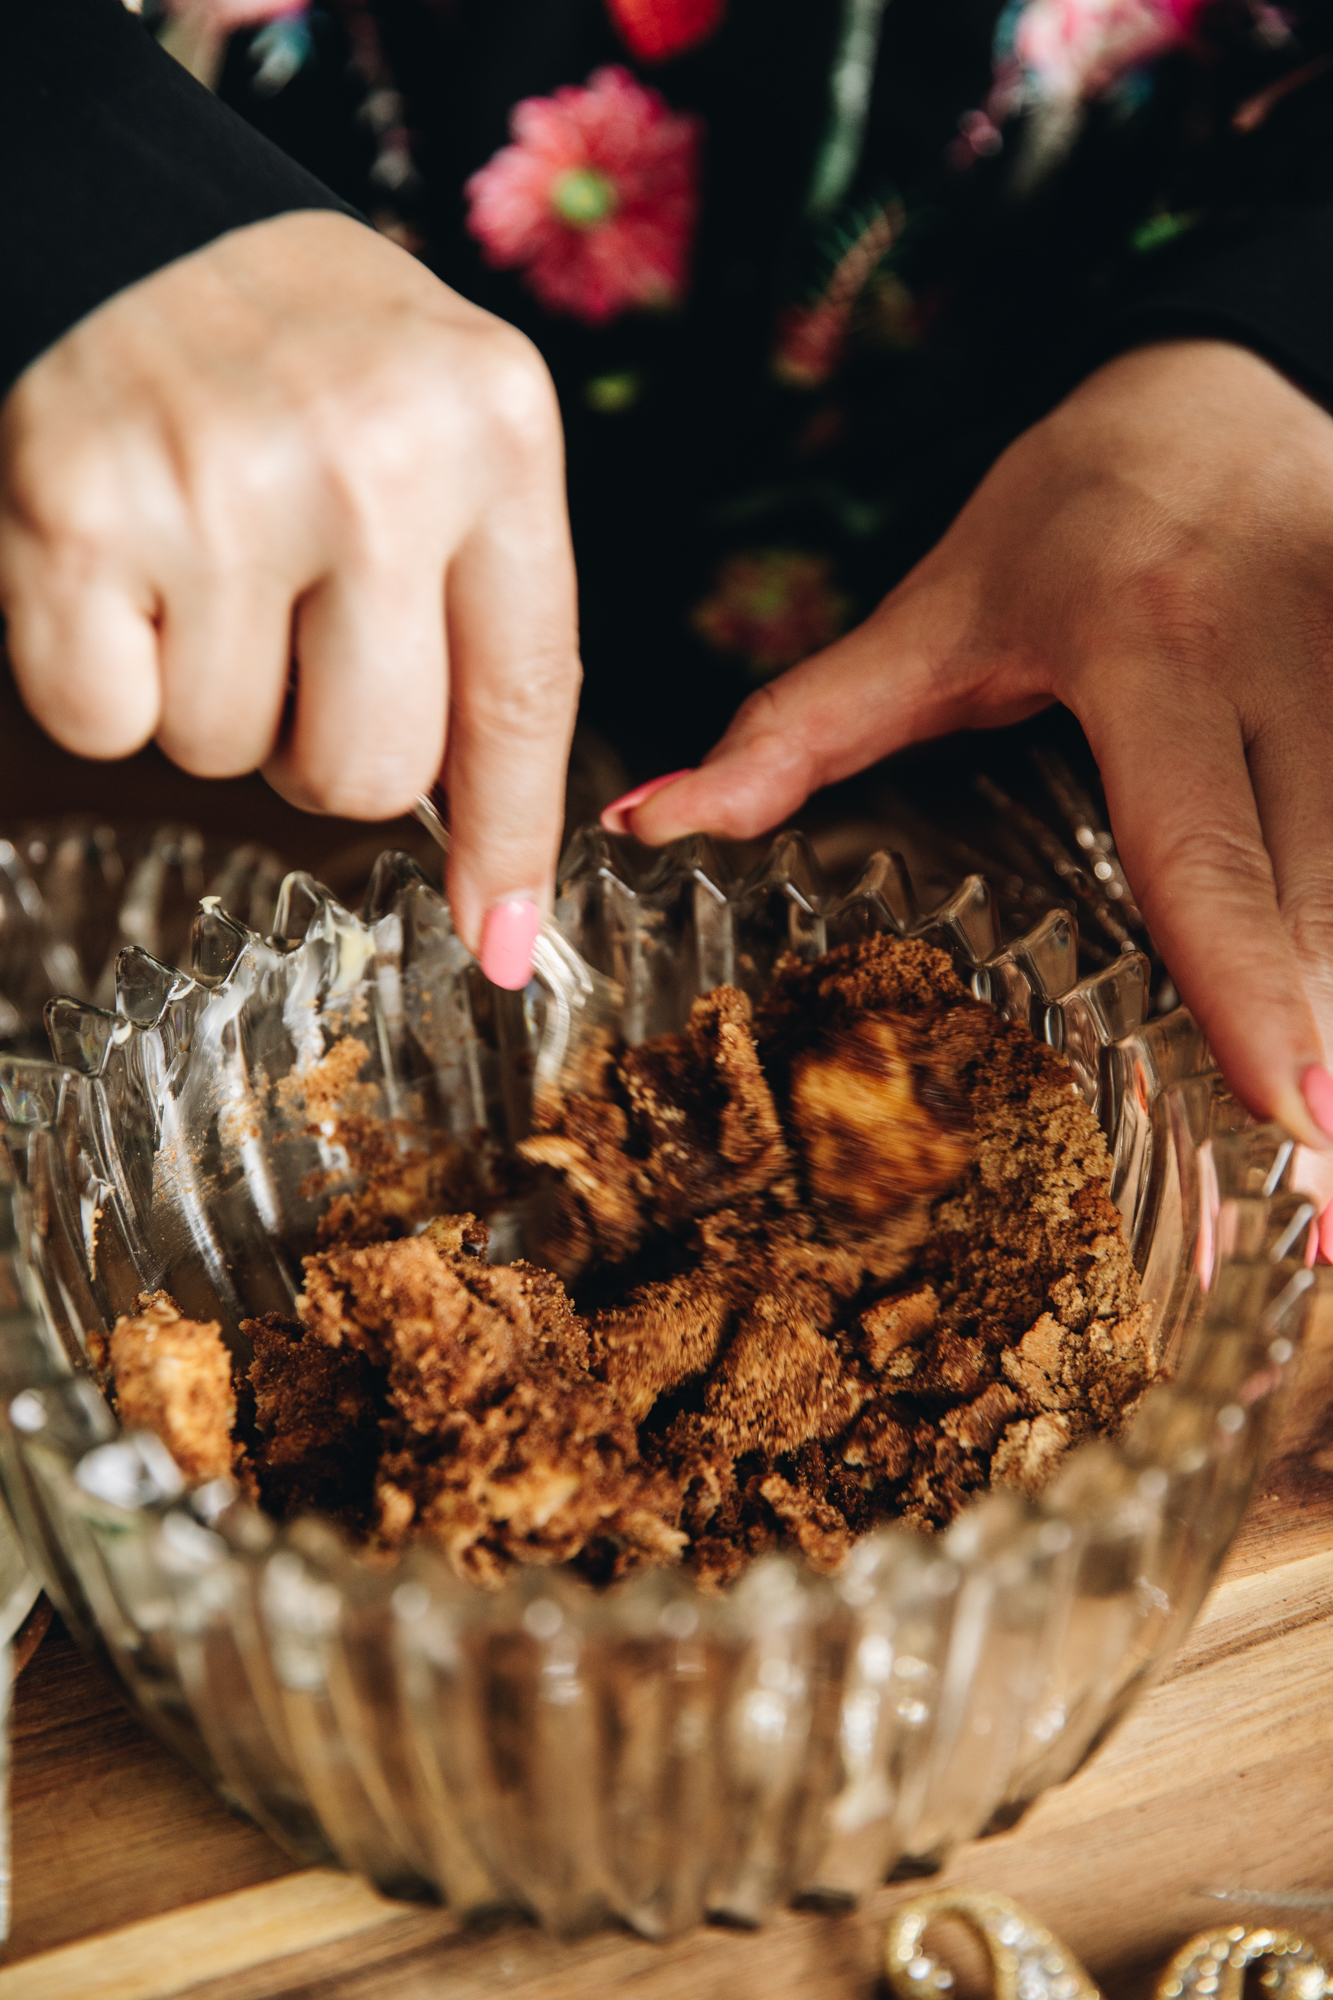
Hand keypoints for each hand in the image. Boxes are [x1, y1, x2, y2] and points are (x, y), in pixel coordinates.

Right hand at [0, 210, 579, 987]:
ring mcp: (221, 486)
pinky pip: (106, 725)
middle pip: (366, 773)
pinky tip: (126, 570)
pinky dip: (108, 680)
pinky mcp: (78, 515)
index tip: (507, 945)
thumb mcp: (457, 438)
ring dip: (214, 699)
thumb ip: (490, 627)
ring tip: (208, 563)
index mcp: (498, 432)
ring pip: (227, 757)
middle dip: (325, 747)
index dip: (509, 839)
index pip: (526, 694)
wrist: (128, 223)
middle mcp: (374, 458)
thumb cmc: (313, 364)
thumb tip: (492, 891)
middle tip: (294, 632)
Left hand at [624, 339, 1332, 1153]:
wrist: (1216, 378)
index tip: (1298, 1111)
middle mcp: (1290, 647)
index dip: (1254, 985)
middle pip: (1331, 883)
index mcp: (1147, 651)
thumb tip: (649, 827)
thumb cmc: (1065, 516)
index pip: (1205, 849)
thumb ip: (799, 730)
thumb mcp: (932, 614)